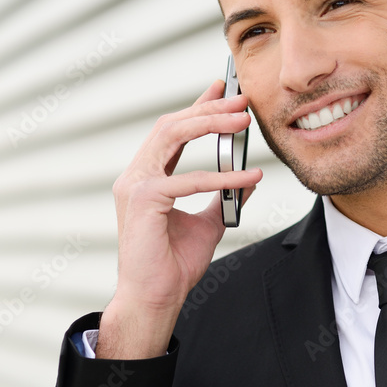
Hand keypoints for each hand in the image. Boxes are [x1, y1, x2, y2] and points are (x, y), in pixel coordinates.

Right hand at [97, 80, 262, 358]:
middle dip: (208, 108)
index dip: (198, 106)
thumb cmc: (173, 265)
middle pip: (173, 126)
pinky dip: (223, 177)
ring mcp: (136, 184)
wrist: (155, 298)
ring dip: (211, 124)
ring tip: (243, 122)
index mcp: (147, 177)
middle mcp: (136, 175)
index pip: (174, 131)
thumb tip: (249, 180)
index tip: (223, 88)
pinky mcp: (144, 200)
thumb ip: (223, 199)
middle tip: (242, 101)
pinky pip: (191, 180)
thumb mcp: (209, 223)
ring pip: (174, 137)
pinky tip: (250, 178)